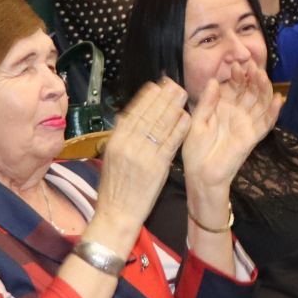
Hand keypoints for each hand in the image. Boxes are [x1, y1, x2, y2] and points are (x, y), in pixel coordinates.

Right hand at [87, 81, 191, 250]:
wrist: (116, 213)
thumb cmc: (115, 188)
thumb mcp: (111, 158)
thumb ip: (121, 138)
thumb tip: (128, 117)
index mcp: (115, 141)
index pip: (133, 113)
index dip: (146, 98)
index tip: (156, 86)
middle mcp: (128, 144)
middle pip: (148, 115)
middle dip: (162, 98)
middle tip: (174, 84)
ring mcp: (143, 154)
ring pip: (160, 125)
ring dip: (173, 107)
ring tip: (183, 94)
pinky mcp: (157, 166)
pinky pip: (170, 142)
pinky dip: (179, 129)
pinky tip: (187, 118)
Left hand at [180, 59, 276, 193]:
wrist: (201, 175)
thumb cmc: (195, 150)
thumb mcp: (197, 122)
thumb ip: (206, 102)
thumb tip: (213, 80)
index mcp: (223, 107)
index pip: (234, 87)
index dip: (237, 76)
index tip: (236, 65)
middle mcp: (237, 113)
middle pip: (250, 92)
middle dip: (252, 78)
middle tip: (252, 66)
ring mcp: (246, 124)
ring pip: (260, 103)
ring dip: (264, 90)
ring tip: (263, 77)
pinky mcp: (253, 137)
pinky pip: (266, 123)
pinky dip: (274, 112)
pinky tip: (279, 99)